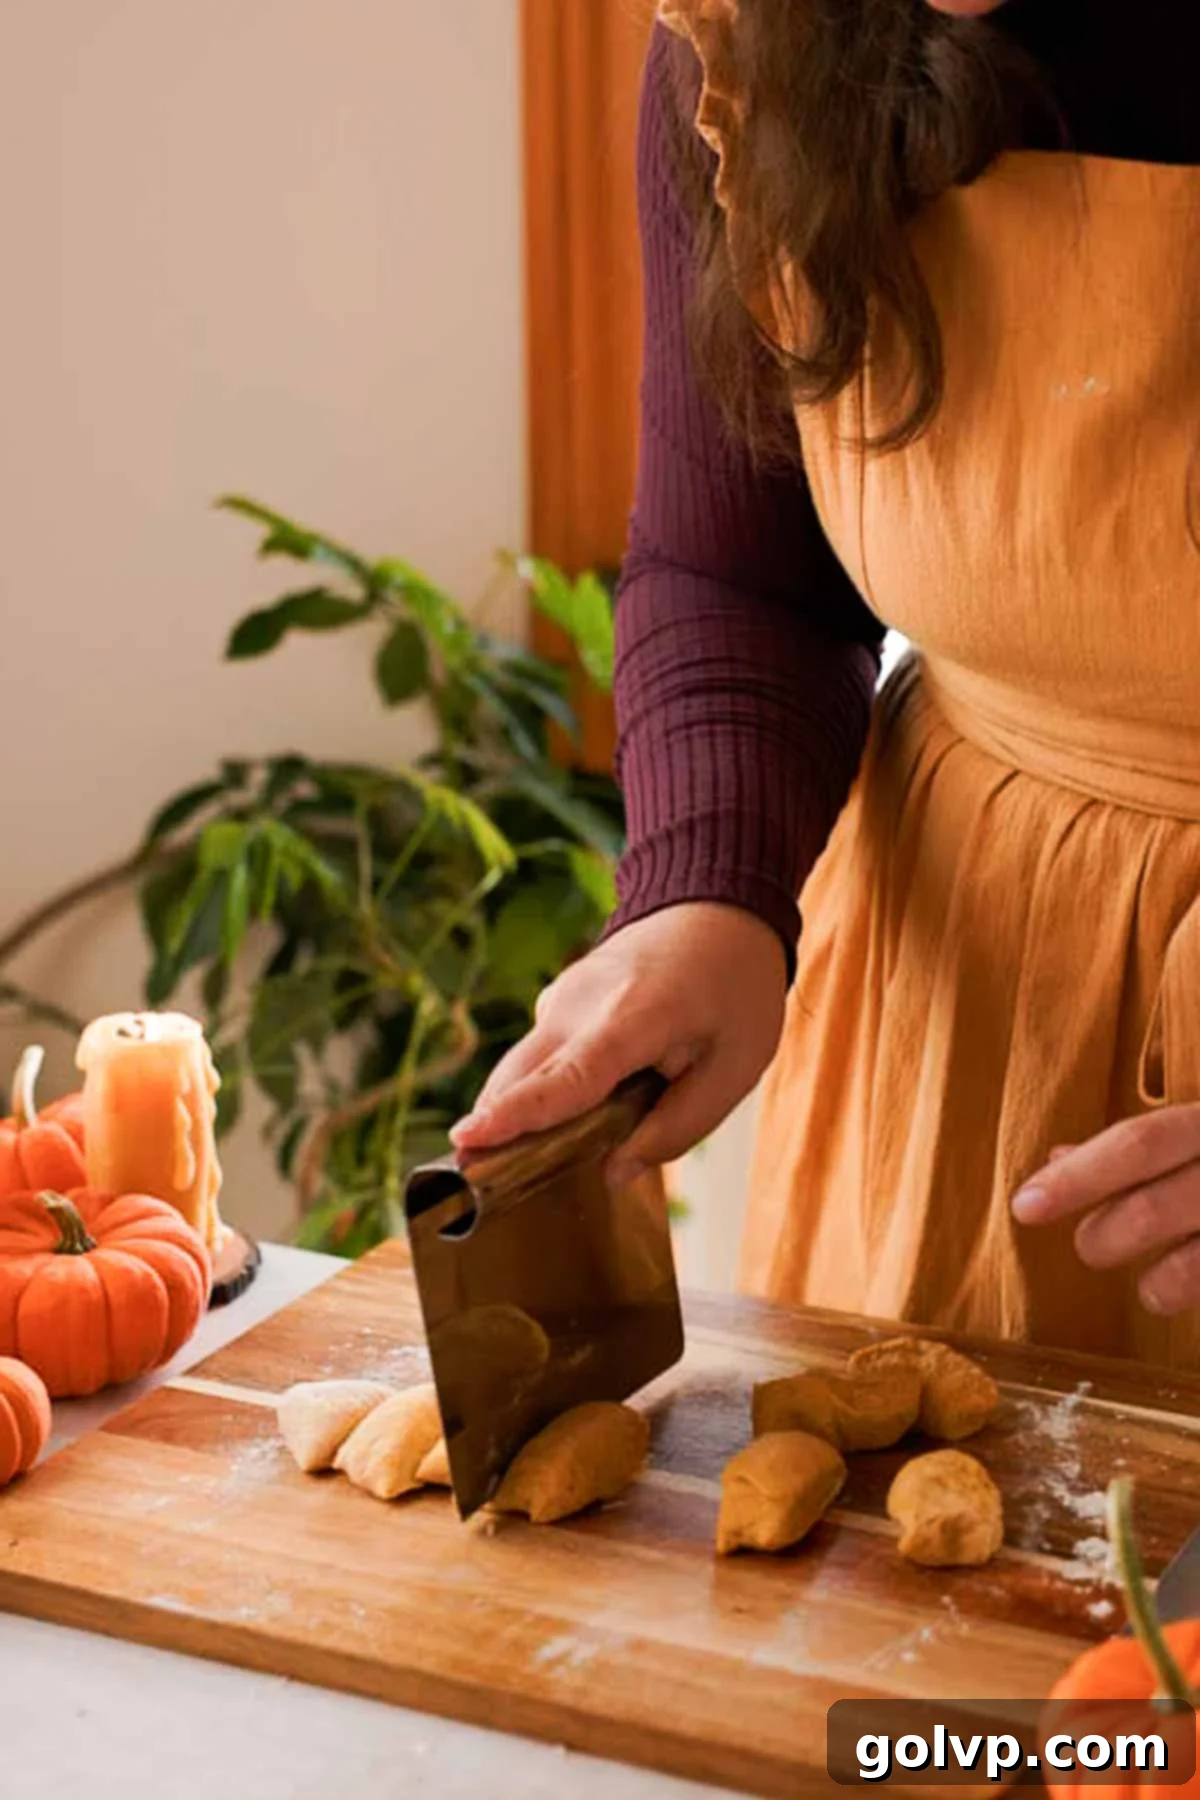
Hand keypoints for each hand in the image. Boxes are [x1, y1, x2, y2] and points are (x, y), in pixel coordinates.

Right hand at [450, 903, 787, 1185]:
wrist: (718, 908)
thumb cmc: (733, 988)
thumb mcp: (734, 1067)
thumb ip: (677, 1127)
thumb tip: (613, 1174)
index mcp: (632, 1019)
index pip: (567, 1077)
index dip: (517, 1113)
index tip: (467, 1139)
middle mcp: (581, 1004)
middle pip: (520, 1078)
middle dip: (492, 1128)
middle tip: (473, 1184)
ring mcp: (562, 996)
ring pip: (520, 1068)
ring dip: (512, 1113)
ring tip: (505, 1165)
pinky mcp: (557, 1000)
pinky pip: (537, 1055)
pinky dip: (536, 1089)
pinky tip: (558, 1120)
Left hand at [1012, 1107, 1199, 1315]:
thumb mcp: (1191, 1133)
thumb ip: (1135, 1148)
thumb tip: (1057, 1158)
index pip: (1134, 1144)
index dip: (1074, 1179)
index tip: (1025, 1207)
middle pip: (1150, 1209)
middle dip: (1102, 1237)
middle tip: (1088, 1247)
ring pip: (1186, 1265)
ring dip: (1152, 1283)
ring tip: (1147, 1288)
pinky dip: (1181, 1296)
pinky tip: (1173, 1293)